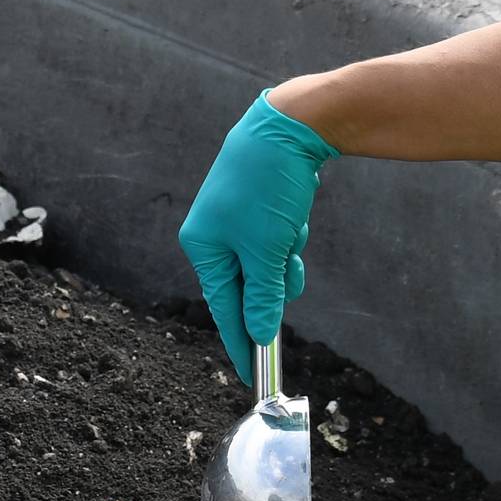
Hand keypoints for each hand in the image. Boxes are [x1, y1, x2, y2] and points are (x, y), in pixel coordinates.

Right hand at [178, 91, 338, 384]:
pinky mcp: (260, 207)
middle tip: (288, 266)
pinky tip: (297, 217)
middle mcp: (214, 233)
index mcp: (203, 245)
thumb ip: (263, 297)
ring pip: (268, 263)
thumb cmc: (267, 188)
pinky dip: (291, 238)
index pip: (223, 307)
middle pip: (248, 285)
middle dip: (275, 280)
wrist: (291, 126)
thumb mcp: (267, 251)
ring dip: (287, 258)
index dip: (240, 342)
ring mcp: (237, 218)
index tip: (253, 374)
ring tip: (292, 231)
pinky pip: (278, 241)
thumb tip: (260, 335)